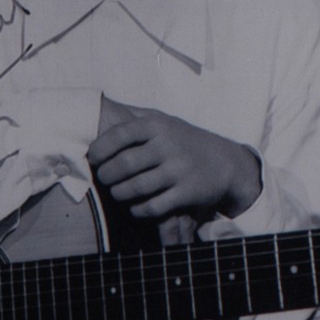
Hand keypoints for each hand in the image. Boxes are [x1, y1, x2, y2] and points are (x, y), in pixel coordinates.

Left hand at [87, 97, 261, 221]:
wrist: (226, 162)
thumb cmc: (183, 140)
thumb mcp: (164, 121)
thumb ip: (134, 117)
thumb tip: (99, 109)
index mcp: (157, 126)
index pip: (118, 135)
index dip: (99, 150)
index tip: (93, 159)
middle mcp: (168, 146)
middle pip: (124, 165)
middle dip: (106, 175)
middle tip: (103, 178)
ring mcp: (179, 171)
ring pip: (135, 187)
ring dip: (119, 193)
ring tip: (116, 192)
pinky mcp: (187, 193)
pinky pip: (153, 206)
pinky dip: (138, 209)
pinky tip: (134, 206)